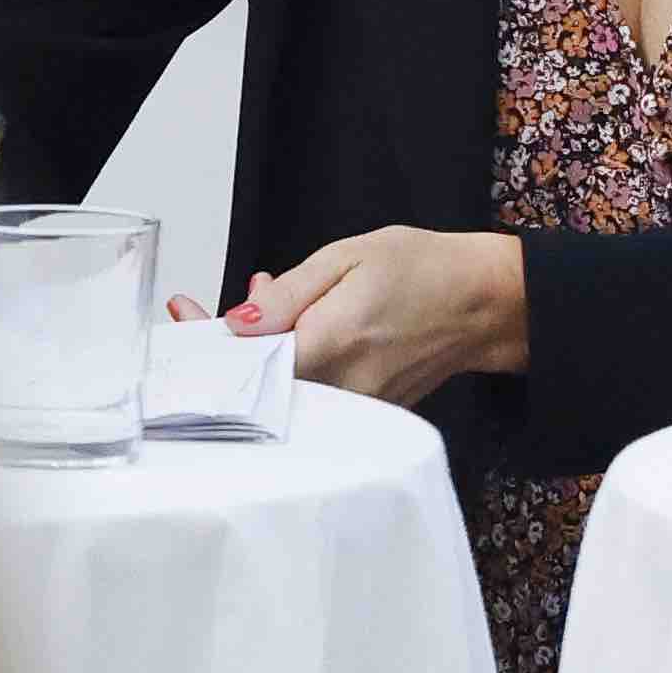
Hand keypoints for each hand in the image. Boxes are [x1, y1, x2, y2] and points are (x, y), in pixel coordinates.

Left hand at [230, 224, 524, 405]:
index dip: (206, 345)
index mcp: (330, 344)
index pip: (245, 364)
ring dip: (262, 354)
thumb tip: (237, 323)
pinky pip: (310, 396)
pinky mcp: (364, 414)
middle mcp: (340, 388)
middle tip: (229, 306)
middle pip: (255, 384)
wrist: (484, 303)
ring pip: (281, 390)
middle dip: (232, 345)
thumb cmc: (424, 271)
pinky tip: (302, 331)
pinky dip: (292, 366)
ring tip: (275, 307)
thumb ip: (287, 296)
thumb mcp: (347, 258)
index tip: (186, 314)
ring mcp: (354, 408)